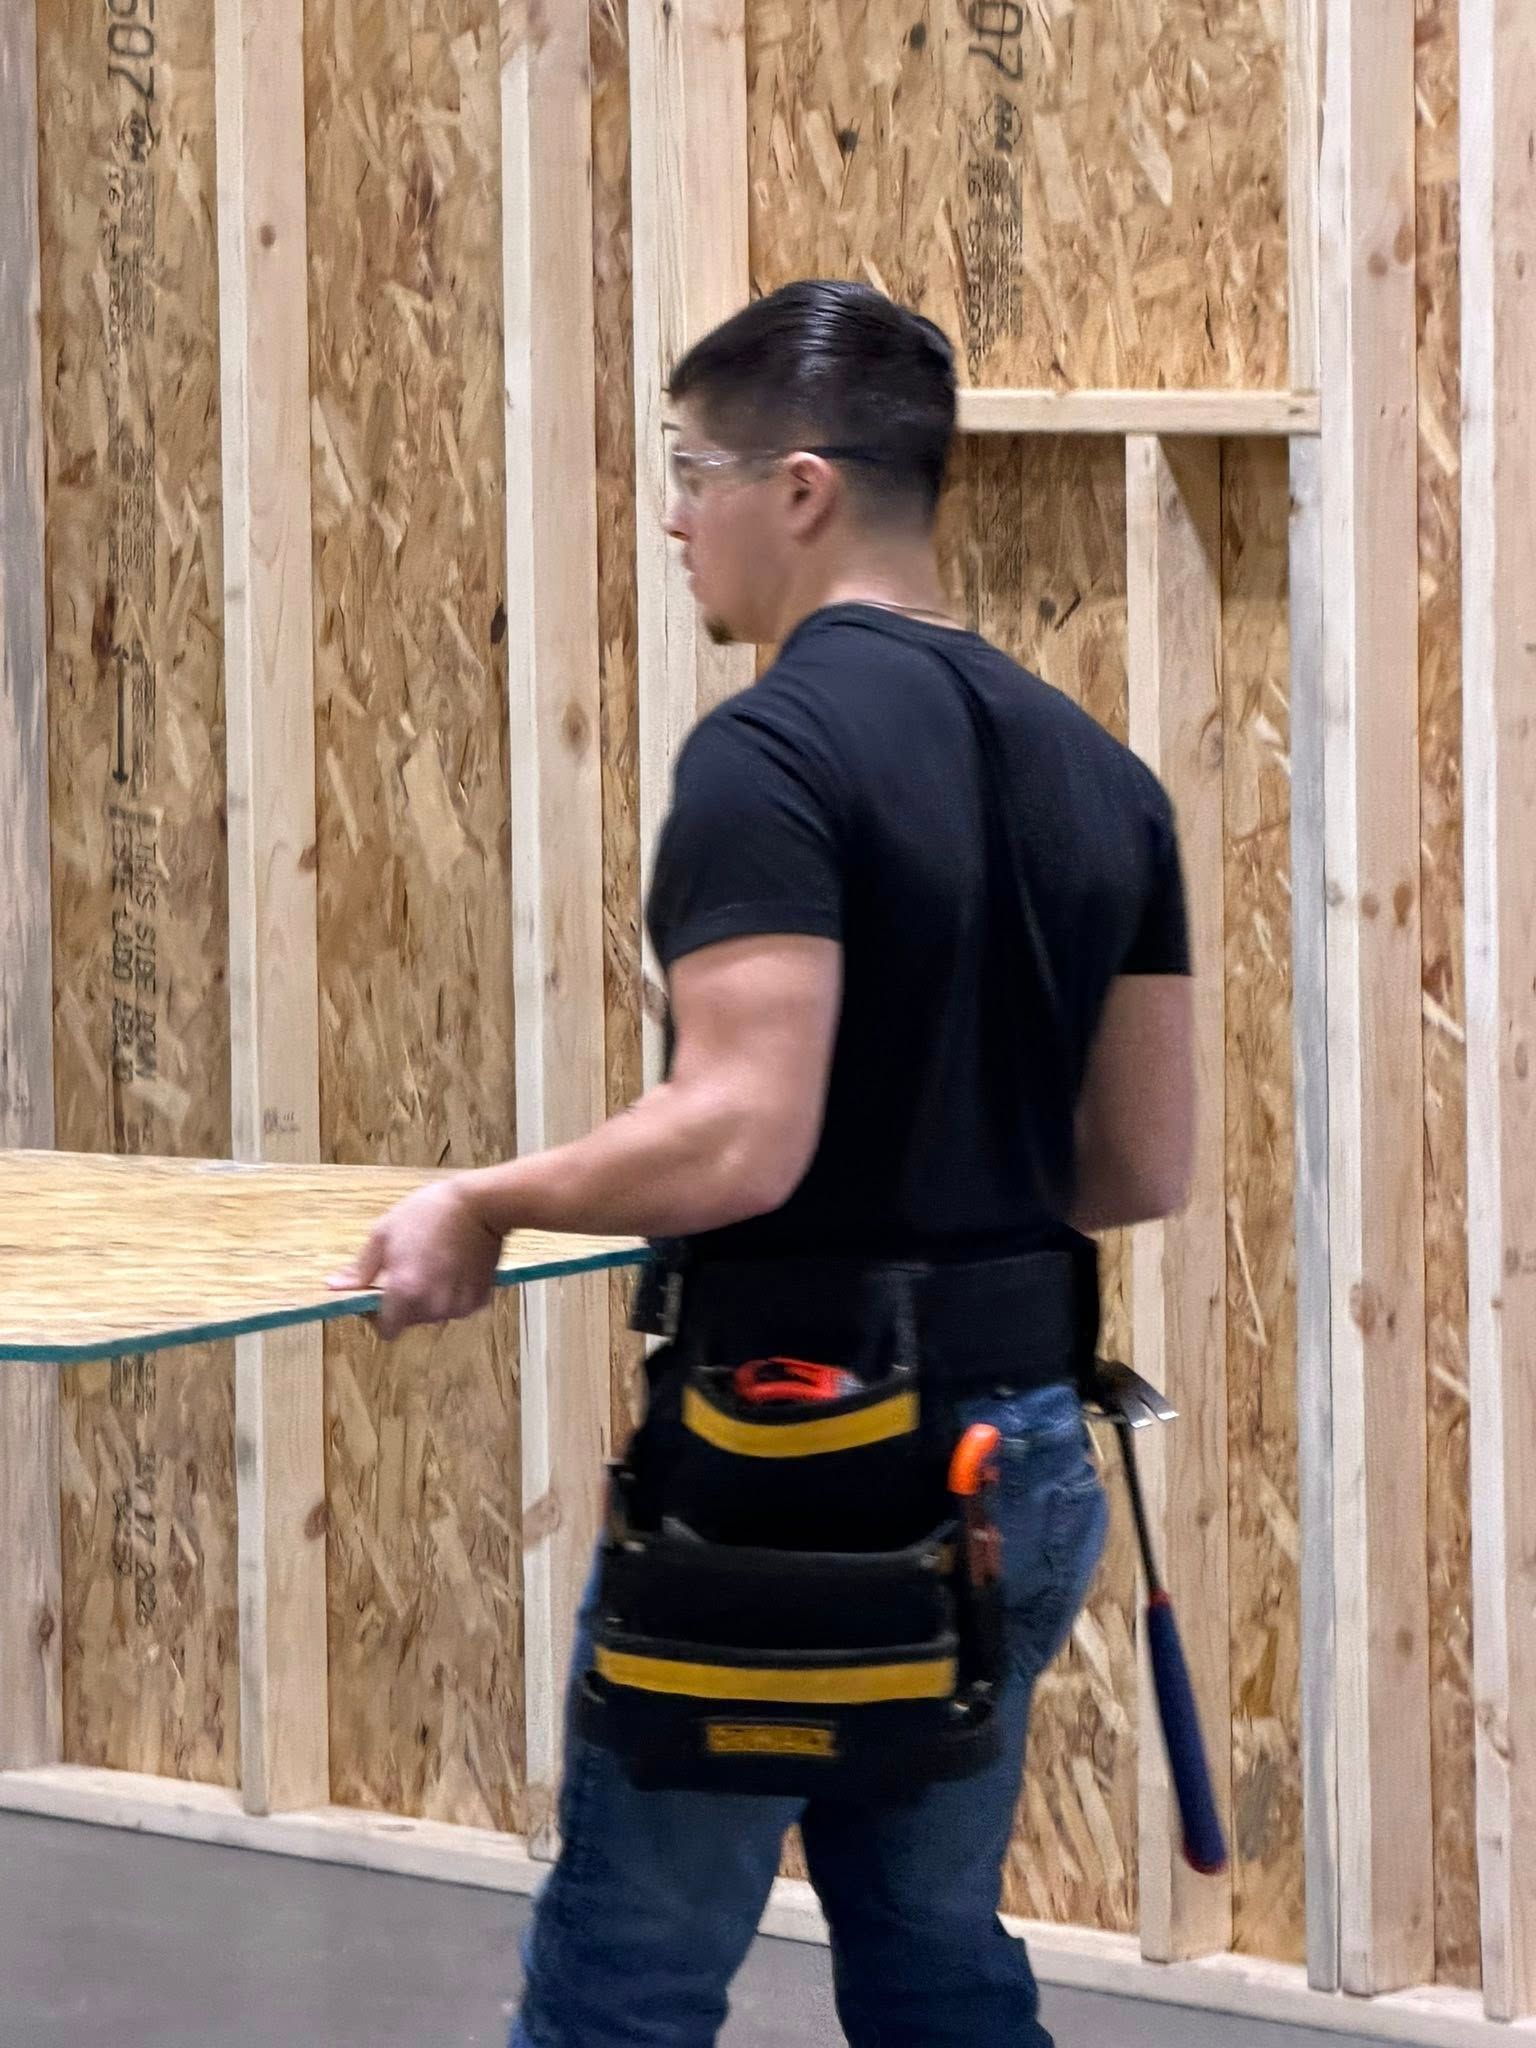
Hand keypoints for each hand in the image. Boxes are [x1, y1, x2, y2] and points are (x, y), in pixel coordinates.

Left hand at [329, 1179, 504, 1340]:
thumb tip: (334, 1286)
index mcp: (405, 1290)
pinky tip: (454, 1267)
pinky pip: (458, 1307)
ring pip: (435, 1314)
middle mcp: (432, 1304)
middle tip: (411, 1268)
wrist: (479, 1203)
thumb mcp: (384, 1233)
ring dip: (431, 1298)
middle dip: (406, 1302)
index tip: (381, 1296)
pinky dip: (454, 1294)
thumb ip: (361, 1268)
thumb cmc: (429, 1211)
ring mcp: (458, 1304)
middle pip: (410, 1320)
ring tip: (435, 1264)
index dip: (379, 1316)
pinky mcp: (479, 1299)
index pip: (386, 1330)